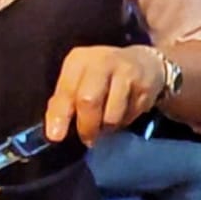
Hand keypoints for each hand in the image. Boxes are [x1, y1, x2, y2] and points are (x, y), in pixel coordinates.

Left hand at [44, 45, 167, 144]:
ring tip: (107, 125)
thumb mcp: (79, 80)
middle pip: (89, 100)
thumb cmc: (102, 76)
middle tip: (88, 139)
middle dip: (87, 126)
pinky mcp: (145, 87)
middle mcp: (103, 61)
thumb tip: (55, 131)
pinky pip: (130, 117)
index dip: (60, 115)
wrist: (145, 63)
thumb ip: (65, 101)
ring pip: (112, 115)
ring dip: (107, 129)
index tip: (55, 136)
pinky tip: (124, 113)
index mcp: (80, 59)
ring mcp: (127, 73)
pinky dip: (124, 123)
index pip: (67, 90)